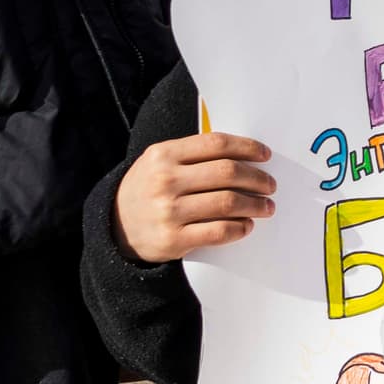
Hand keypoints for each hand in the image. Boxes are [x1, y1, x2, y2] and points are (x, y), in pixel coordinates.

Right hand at [117, 130, 276, 260]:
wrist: (114, 227)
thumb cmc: (147, 189)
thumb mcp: (158, 162)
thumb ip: (192, 154)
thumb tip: (244, 154)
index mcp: (163, 154)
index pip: (216, 144)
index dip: (247, 148)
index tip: (265, 155)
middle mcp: (165, 180)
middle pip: (227, 173)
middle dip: (257, 178)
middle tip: (270, 185)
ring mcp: (168, 211)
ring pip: (227, 202)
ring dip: (255, 204)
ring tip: (266, 206)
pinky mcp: (173, 240)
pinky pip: (218, 232)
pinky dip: (239, 228)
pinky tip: (247, 225)